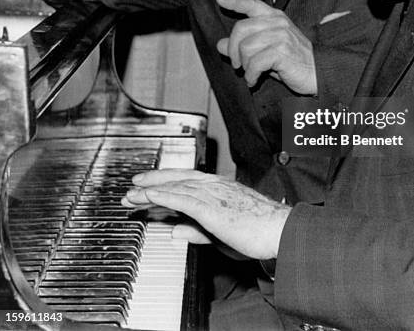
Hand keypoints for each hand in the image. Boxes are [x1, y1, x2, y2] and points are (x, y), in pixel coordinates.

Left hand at [122, 169, 290, 259]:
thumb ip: (197, 231)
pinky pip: (183, 199)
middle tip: (132, 187)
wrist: (280, 231)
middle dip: (152, 182)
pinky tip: (150, 196)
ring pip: (176, 187)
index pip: (186, 183)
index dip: (164, 184)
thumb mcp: (221, 234)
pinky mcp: (213, 208)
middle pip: (177, 179)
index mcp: (220, 190)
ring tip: (133, 194)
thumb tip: (177, 231)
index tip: (146, 189)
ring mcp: (214, 195)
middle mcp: (216, 187)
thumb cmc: (260, 233)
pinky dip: (164, 196)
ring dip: (152, 190)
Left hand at [216, 0, 316, 93]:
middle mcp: (277, 22)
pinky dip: (250, 75)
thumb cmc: (292, 61)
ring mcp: (281, 36)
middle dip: (233, 49)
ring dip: (244, 65)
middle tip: (237, 64)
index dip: (234, 1)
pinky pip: (254, 63)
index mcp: (274, 17)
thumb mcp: (265, 50)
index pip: (251, 4)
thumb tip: (220, 44)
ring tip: (251, 73)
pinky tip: (254, 80)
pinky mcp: (282, 52)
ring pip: (245, 47)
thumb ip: (243, 45)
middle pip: (240, 28)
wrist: (318, 73)